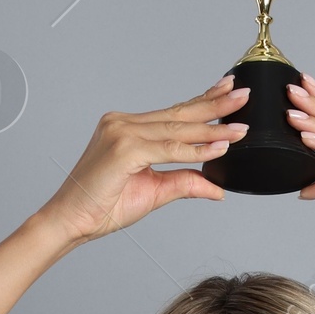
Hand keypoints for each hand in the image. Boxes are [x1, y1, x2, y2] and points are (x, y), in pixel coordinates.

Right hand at [39, 79, 249, 242]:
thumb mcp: (153, 192)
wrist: (71, 221)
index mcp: (127, 127)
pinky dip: (194, 149)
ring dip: (212, 129)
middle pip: (178, 114)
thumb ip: (184, 183)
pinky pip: (168, 149)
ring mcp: (121, 133)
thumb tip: (217, 187)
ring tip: (239, 126)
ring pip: (176, 130)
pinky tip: (218, 147)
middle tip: (243, 95)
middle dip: (214, 106)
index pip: (172, 113)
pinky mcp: (124, 149)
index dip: (202, 102)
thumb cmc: (102, 206)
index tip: (227, 92)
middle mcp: (123, 123)